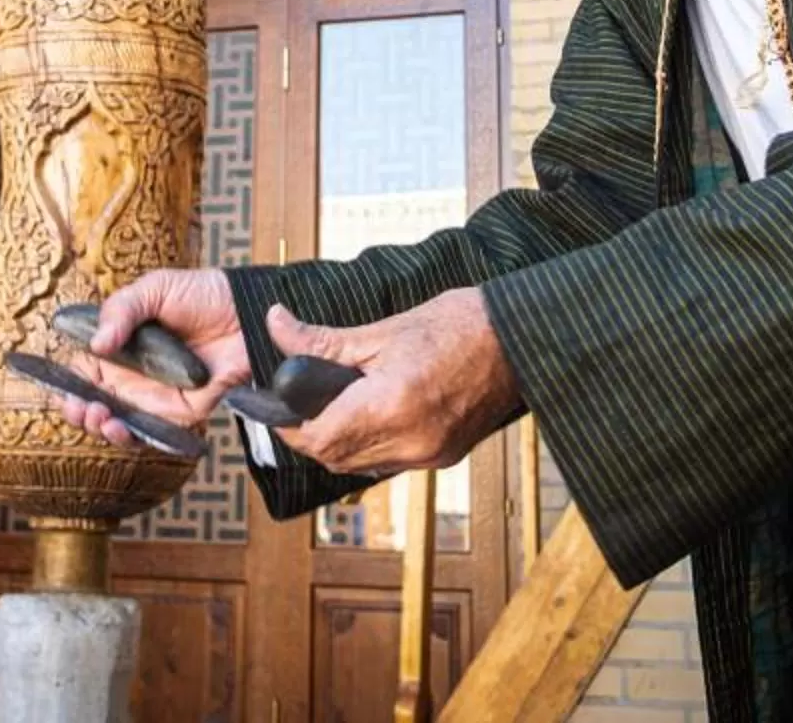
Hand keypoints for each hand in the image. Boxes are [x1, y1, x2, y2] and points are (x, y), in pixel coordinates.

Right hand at [43, 267, 249, 450]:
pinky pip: (154, 434)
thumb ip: (121, 311)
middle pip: (95, 406)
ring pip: (119, 425)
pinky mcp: (181, 413)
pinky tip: (124, 428)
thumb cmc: (200, 294)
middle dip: (81, 414)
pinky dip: (135, 437)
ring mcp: (155, 398)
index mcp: (118, 349)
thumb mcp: (153, 289)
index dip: (67, 388)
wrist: (247, 309)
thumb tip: (97, 344)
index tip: (62, 392)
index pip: (82, 375)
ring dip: (104, 429)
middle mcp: (131, 378)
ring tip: (102, 418)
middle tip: (84, 409)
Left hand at [271, 288, 519, 478]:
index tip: (277, 404)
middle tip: (300, 400)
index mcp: (393, 404)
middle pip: (334, 459)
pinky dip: (367, 445)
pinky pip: (387, 463)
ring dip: (337, 442)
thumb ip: (323, 340)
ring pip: (358, 466)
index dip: (289, 425)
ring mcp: (430, 455)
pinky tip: (369, 413)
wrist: (516, 339)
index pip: (319, 438)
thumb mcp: (383, 330)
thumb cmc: (457, 325)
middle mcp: (412, 441)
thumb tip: (276, 327)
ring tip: (335, 402)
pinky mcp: (443, 457)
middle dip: (309, 434)